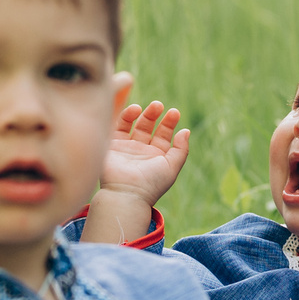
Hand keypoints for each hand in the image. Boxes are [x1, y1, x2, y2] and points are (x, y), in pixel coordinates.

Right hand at [83, 101, 189, 243]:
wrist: (126, 194)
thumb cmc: (151, 183)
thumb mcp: (172, 167)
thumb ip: (181, 149)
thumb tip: (186, 131)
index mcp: (156, 157)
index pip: (164, 135)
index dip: (169, 123)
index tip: (174, 112)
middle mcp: (141, 151)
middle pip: (149, 127)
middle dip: (155, 114)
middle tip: (159, 105)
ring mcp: (126, 147)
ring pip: (134, 124)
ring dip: (142, 113)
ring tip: (150, 106)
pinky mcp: (112, 145)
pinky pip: (119, 127)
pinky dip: (126, 116)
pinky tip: (135, 110)